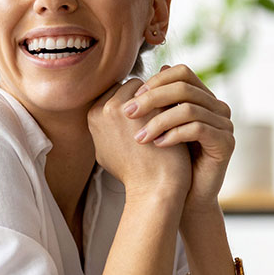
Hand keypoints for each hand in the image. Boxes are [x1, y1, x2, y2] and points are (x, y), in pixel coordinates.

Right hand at [88, 78, 191, 200]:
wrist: (153, 188)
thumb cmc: (133, 174)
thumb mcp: (106, 151)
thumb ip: (105, 127)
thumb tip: (108, 110)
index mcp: (93, 115)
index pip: (116, 92)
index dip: (134, 104)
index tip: (147, 118)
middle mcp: (106, 108)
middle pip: (131, 86)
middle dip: (147, 97)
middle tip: (161, 116)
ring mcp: (129, 107)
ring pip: (150, 87)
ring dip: (160, 98)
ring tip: (170, 118)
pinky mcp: (152, 108)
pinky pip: (166, 93)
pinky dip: (173, 103)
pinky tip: (180, 119)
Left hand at [122, 64, 234, 209]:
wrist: (185, 197)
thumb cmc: (167, 162)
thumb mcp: (156, 128)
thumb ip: (151, 105)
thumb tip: (134, 81)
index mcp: (201, 98)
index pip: (181, 73)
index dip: (156, 82)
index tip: (132, 99)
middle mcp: (216, 107)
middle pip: (184, 87)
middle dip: (152, 99)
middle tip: (128, 113)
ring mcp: (224, 124)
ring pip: (189, 109)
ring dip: (159, 121)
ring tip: (139, 137)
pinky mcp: (226, 143)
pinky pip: (198, 129)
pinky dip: (174, 135)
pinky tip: (157, 145)